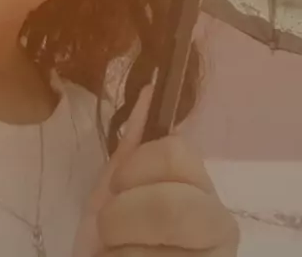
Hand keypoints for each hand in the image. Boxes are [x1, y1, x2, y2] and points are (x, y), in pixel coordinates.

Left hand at [96, 136, 239, 255]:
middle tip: (110, 228)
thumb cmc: (113, 235)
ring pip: (153, 252)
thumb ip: (134, 145)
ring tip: (119, 255)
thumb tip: (148, 88)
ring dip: (117, 254)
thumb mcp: (116, 188)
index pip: (177, 151)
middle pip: (169, 207)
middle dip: (123, 217)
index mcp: (201, 187)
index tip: (118, 183)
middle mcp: (218, 224)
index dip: (139, 165)